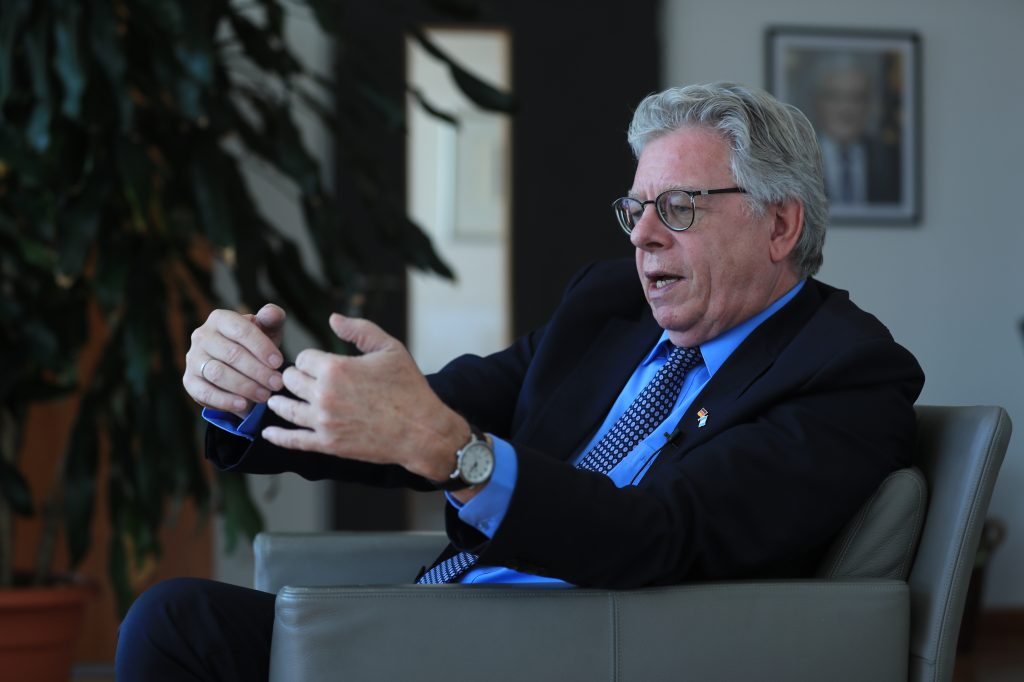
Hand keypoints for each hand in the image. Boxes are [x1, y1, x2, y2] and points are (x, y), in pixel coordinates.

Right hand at [184, 304, 285, 418]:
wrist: (240, 368)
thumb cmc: (256, 345)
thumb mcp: (267, 330)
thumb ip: (272, 319)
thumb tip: (271, 312)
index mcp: (220, 319)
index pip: (241, 330)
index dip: (262, 347)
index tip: (279, 362)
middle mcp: (202, 336)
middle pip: (231, 354)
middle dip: (258, 371)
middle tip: (277, 383)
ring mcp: (193, 359)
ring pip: (218, 373)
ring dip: (244, 387)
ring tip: (265, 395)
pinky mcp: (189, 381)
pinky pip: (205, 392)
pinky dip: (225, 400)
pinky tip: (243, 405)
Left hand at [261, 314, 466, 481]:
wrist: (421, 431)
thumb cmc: (409, 388)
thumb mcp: (390, 349)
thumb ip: (359, 329)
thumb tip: (332, 318)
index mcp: (336, 368)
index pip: (303, 357)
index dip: (310, 358)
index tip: (318, 362)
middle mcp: (324, 394)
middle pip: (290, 380)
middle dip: (294, 377)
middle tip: (298, 379)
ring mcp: (324, 421)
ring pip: (285, 408)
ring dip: (279, 401)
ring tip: (275, 399)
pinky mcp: (327, 444)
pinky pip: (293, 440)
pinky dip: (277, 436)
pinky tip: (268, 432)